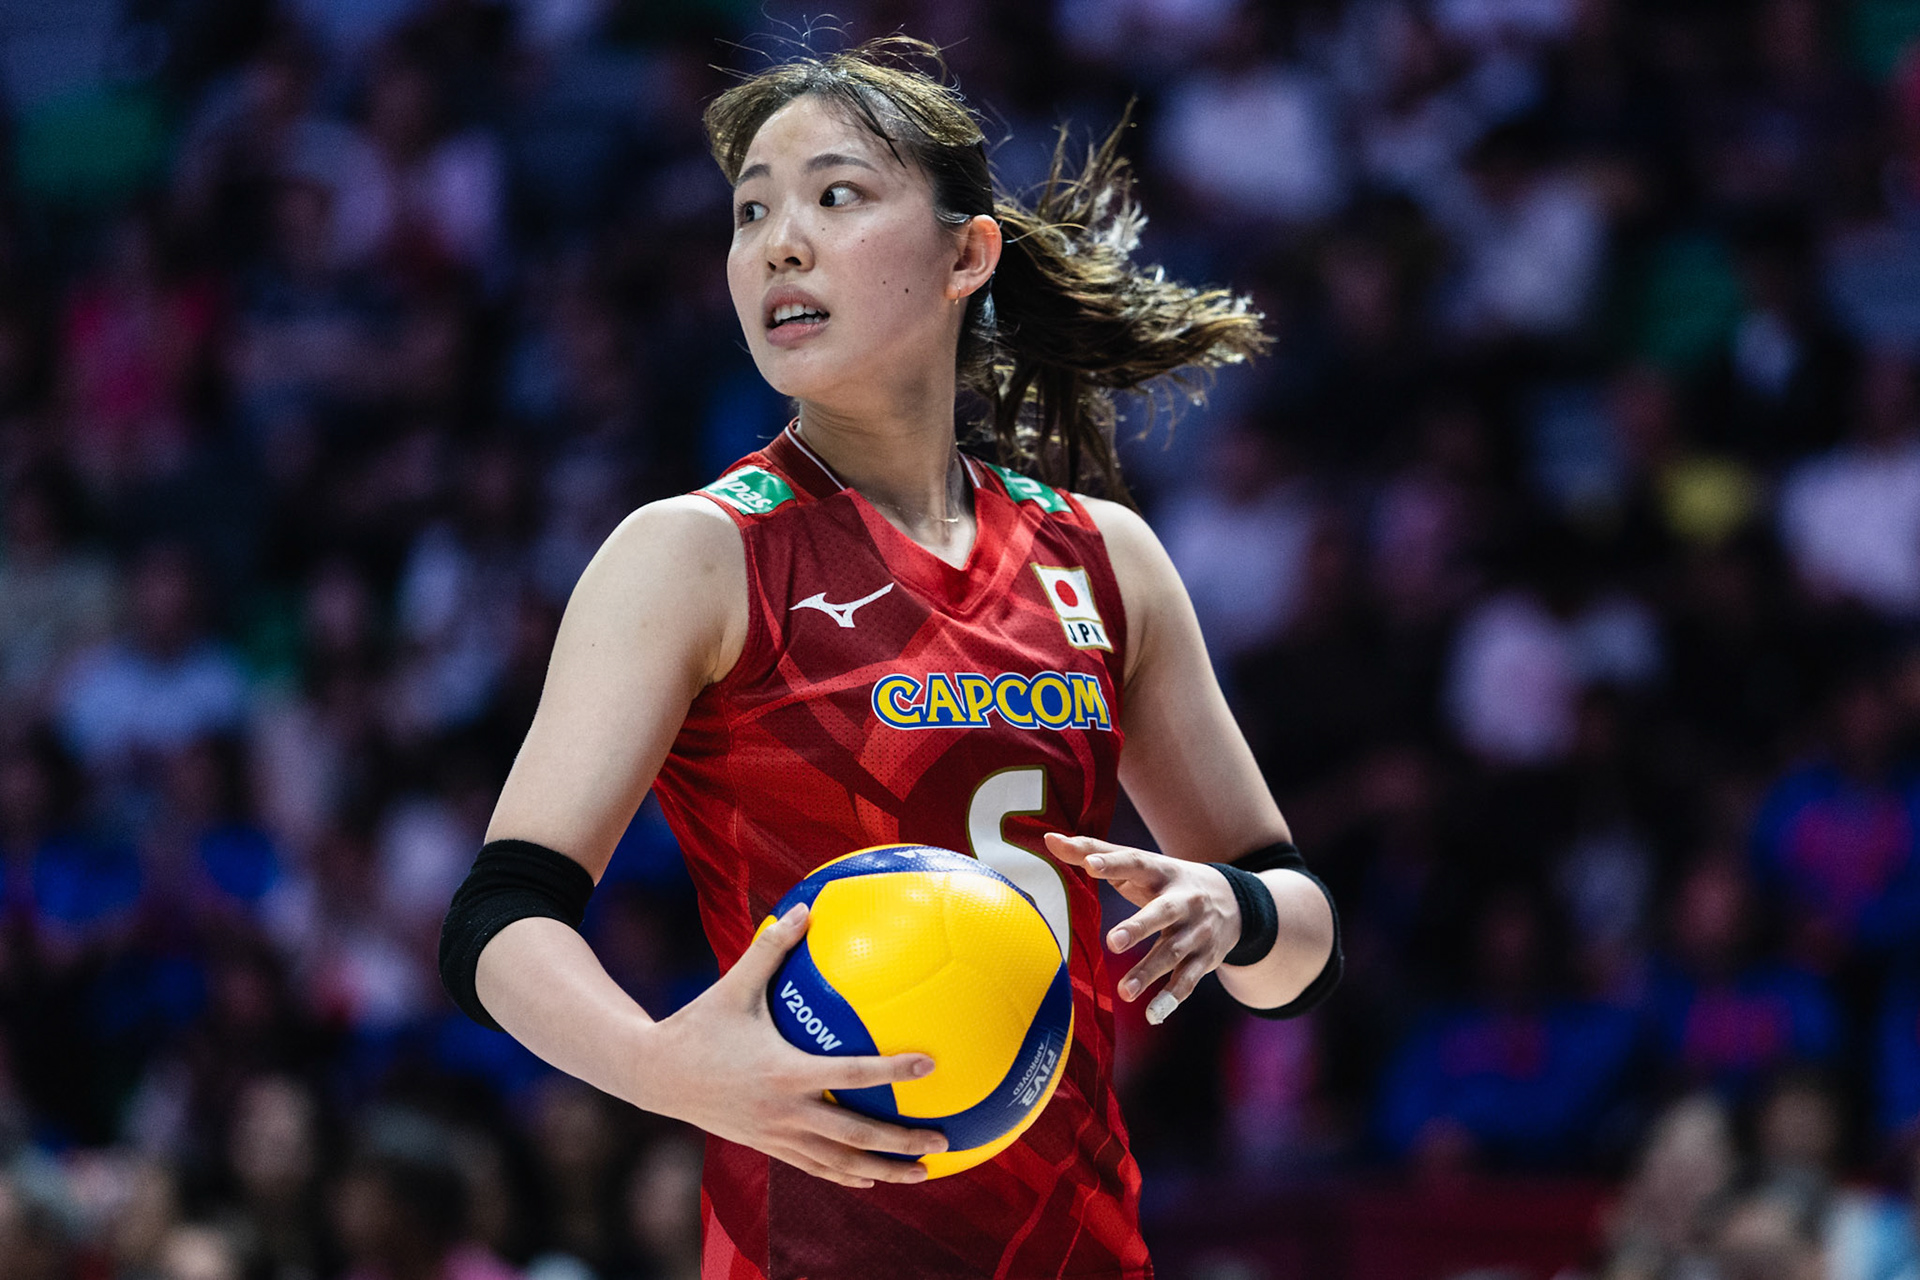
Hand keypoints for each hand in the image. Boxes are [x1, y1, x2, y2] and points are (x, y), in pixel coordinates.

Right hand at [636, 903, 948, 1186]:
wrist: (654, 1076)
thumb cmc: (697, 1025)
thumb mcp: (734, 985)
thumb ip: (772, 948)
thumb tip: (806, 906)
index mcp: (784, 1071)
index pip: (851, 1074)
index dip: (892, 1070)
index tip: (930, 1064)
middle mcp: (785, 1111)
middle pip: (855, 1136)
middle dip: (901, 1141)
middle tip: (943, 1139)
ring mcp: (776, 1135)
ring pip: (839, 1162)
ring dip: (884, 1170)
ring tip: (924, 1172)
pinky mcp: (767, 1147)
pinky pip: (814, 1167)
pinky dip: (846, 1176)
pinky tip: (872, 1181)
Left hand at [1043, 833, 1239, 1024]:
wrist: (1232, 901)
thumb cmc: (1167, 881)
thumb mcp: (1140, 864)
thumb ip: (1095, 852)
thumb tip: (1049, 839)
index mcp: (1161, 872)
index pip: (1135, 863)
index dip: (1112, 864)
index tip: (1089, 865)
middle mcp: (1182, 900)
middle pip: (1162, 913)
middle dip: (1139, 927)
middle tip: (1113, 942)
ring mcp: (1196, 931)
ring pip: (1173, 953)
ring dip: (1149, 972)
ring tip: (1124, 991)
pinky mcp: (1204, 958)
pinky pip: (1188, 981)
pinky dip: (1171, 999)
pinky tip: (1152, 1015)